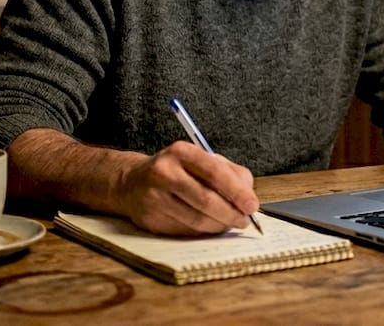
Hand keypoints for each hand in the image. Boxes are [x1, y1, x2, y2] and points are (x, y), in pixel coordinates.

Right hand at [117, 141, 258, 235]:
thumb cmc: (176, 170)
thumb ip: (228, 173)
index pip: (214, 172)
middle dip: (231, 214)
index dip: (237, 191)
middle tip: (244, 221)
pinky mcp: (150, 219)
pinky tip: (208, 226)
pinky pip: (185, 231)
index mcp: (181, 152)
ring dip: (219, 226)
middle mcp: (164, 172)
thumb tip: (248, 197)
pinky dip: (203, 232)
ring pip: (197, 220)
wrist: (132, 182)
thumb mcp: (199, 160)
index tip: (252, 205)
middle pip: (206, 200)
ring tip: (228, 224)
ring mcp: (154, 197)